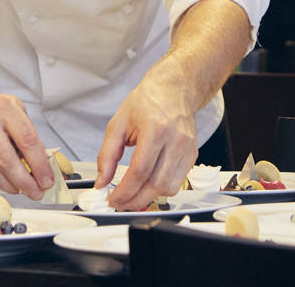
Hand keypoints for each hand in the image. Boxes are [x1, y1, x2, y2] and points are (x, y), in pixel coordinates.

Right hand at [0, 93, 51, 199]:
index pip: (27, 141)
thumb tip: (42, 167)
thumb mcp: (19, 113)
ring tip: (23, 190)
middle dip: (24, 181)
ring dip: (10, 186)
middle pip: (6, 160)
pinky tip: (8, 183)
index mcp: (6, 109)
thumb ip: (30, 138)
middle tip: (36, 192)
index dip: (39, 165)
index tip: (47, 180)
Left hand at [97, 69, 197, 210]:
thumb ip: (107, 155)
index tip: (112, 198)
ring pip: (169, 188)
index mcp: (156, 130)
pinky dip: (162, 189)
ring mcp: (187, 148)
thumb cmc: (147, 102)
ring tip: (133, 196)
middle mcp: (176, 140)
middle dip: (135, 200)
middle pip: (156, 184)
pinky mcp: (192, 154)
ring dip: (149, 198)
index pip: (140, 171)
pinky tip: (148, 185)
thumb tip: (102, 181)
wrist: (173, 89)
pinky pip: (178, 182)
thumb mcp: (118, 124)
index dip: (124, 191)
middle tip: (120, 203)